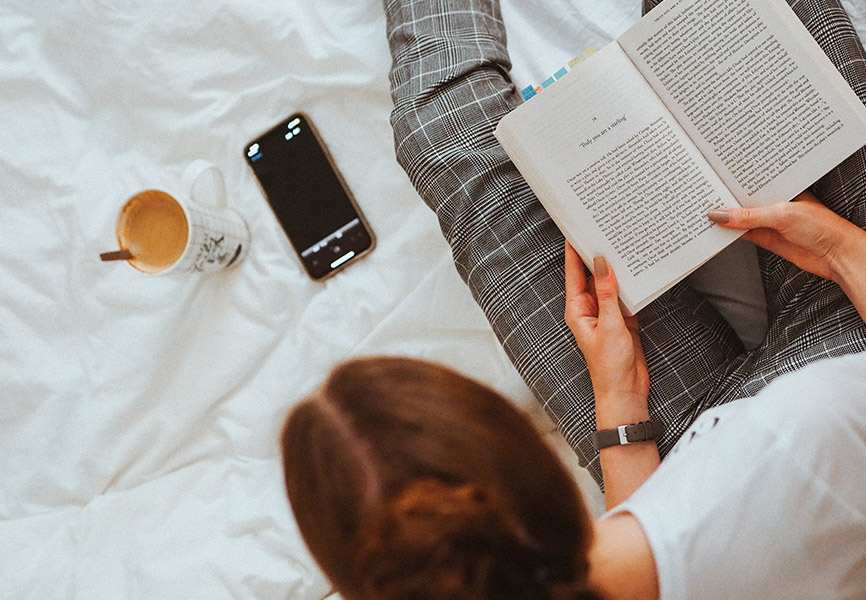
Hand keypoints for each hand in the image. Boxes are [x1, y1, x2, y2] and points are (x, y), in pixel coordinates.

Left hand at [563, 242, 648, 427]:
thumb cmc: (610, 365)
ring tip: (621, 242)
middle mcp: (589, 309)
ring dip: (615, 267)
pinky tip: (637, 268)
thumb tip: (601, 263)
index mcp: (577, 310)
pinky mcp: (622, 319)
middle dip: (596, 254)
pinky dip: (630, 283)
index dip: (574, 251)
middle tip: (602, 228)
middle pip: (591, 275)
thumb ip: (607, 294)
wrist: (625, 391)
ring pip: (609, 283)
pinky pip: (624, 295)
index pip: (574, 274)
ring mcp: (606, 314)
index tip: (575, 229)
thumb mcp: (610, 325)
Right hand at [707, 191, 863, 282]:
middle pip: (743, 200)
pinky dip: (729, 233)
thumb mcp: (782, 215)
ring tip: (704, 212)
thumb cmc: (823, 227)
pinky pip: (742, 234)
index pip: (751, 182)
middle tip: (704, 195)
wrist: (836, 255)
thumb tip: (720, 215)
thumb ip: (749, 216)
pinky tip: (717, 230)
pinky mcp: (766, 238)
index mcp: (781, 187)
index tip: (713, 180)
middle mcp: (775, 202)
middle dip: (725, 199)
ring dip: (725, 218)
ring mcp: (769, 221)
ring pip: (740, 218)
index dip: (732, 181)